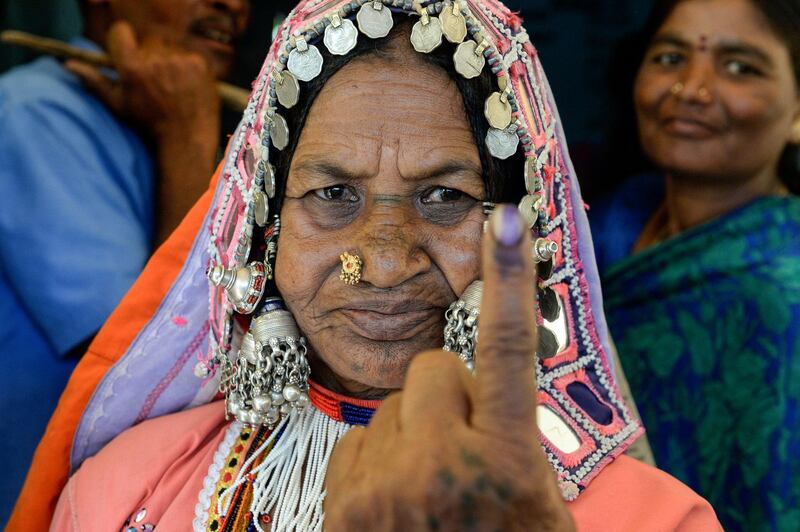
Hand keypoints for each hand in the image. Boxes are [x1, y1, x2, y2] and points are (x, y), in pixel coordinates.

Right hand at [65, 21, 220, 142]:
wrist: (186, 140)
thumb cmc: (148, 125)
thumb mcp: (118, 106)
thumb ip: (95, 82)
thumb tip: (68, 65)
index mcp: (132, 69)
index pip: (121, 31)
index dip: (123, 41)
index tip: (128, 53)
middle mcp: (155, 61)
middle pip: (147, 40)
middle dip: (148, 55)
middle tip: (155, 80)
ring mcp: (180, 61)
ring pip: (168, 47)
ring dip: (168, 60)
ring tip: (171, 85)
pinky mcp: (199, 63)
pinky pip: (188, 54)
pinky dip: (187, 66)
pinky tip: (187, 85)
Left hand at [325, 206, 575, 530]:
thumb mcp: (537, 505)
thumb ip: (511, 439)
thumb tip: (481, 385)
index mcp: (508, 462)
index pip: (508, 351)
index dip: (509, 280)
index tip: (504, 219)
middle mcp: (441, 466)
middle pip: (431, 370)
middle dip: (448, 398)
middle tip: (465, 454)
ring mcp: (382, 490)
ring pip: (390, 409)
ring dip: (411, 435)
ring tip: (429, 495)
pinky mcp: (341, 510)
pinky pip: (356, 442)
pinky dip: (376, 462)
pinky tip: (395, 507)